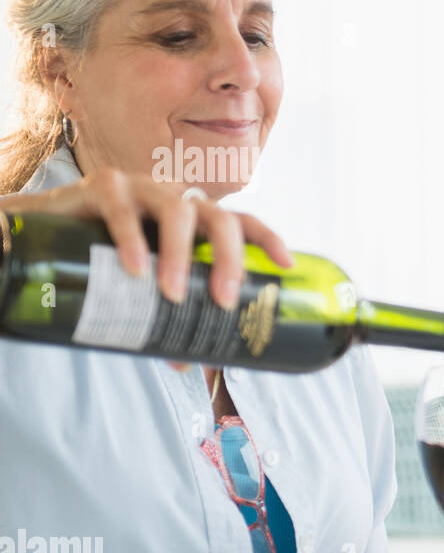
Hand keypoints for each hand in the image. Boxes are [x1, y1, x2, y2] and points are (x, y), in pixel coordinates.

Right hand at [0, 166, 292, 308]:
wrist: (48, 232)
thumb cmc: (111, 256)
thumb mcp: (147, 283)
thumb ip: (170, 315)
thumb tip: (188, 365)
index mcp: (197, 221)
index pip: (243, 222)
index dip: (268, 239)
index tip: (287, 265)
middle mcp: (178, 200)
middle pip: (220, 219)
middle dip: (229, 258)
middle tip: (223, 301)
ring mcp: (143, 189)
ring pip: (177, 211)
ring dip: (181, 255)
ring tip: (173, 294)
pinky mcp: (105, 186)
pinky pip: (123, 210)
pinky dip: (132, 240)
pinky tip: (135, 269)